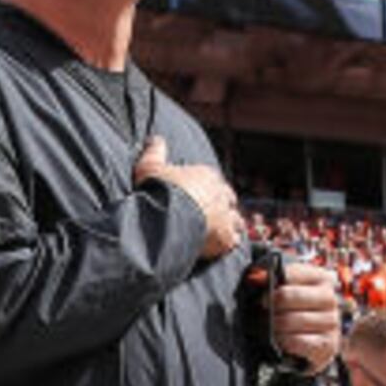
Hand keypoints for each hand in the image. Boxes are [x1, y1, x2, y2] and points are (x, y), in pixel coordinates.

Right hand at [137, 136, 242, 263]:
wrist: (165, 217)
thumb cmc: (159, 191)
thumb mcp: (150, 166)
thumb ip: (154, 151)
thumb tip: (155, 139)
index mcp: (207, 176)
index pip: (214, 182)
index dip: (208, 190)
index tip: (201, 198)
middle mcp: (221, 194)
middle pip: (228, 200)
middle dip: (222, 206)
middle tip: (213, 216)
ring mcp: (226, 216)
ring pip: (235, 220)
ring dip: (229, 225)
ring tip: (220, 232)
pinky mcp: (226, 238)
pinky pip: (234, 241)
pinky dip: (228, 243)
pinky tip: (221, 246)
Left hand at [265, 256, 342, 371]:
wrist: (312, 343)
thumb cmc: (296, 312)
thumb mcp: (287, 291)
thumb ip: (273, 281)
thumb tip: (255, 277)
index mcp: (320, 278)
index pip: (289, 273)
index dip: (270, 282)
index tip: (260, 293)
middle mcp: (329, 298)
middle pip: (287, 296)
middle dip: (269, 305)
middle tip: (260, 312)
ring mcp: (331, 322)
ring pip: (291, 320)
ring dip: (274, 326)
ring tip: (267, 327)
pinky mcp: (328, 344)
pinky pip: (298, 341)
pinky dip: (284, 341)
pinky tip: (279, 340)